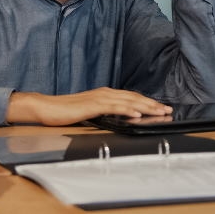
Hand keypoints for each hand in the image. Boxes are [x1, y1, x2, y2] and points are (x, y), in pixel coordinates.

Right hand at [8, 88, 172, 126]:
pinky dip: (127, 110)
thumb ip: (104, 113)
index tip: (161, 108)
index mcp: (105, 94)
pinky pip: (113, 107)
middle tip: (168, 110)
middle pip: (134, 98)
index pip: (131, 97)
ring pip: (128, 101)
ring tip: (159, 112)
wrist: (46, 108)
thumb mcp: (89, 112)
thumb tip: (119, 120)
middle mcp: (104, 93)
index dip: (147, 102)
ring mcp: (99, 98)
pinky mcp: (92, 105)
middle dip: (152, 104)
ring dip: (145, 107)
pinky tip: (138, 115)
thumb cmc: (65, 111)